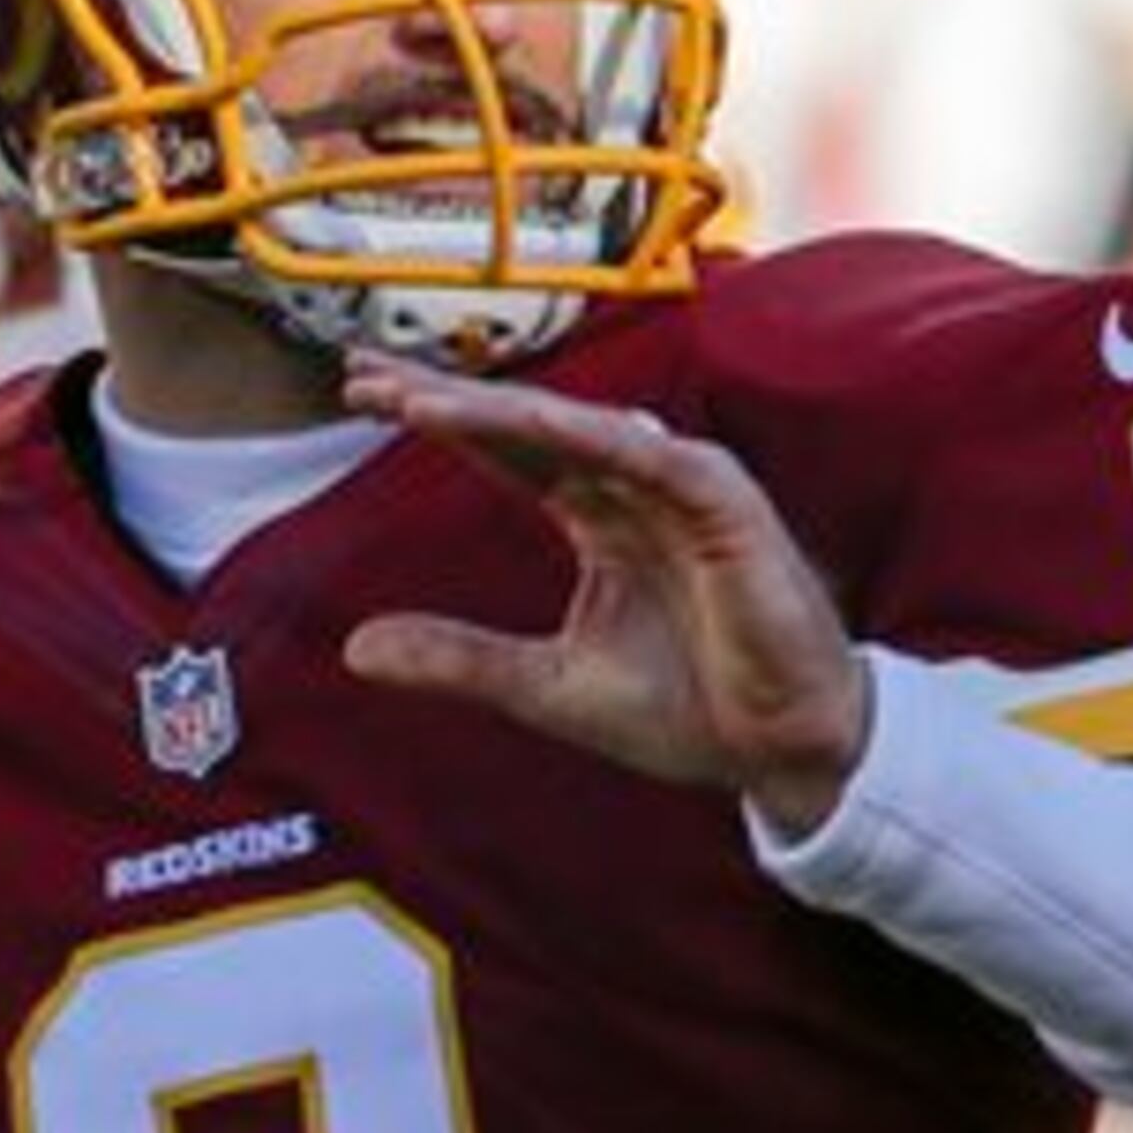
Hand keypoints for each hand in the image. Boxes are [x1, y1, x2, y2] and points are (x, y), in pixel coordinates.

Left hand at [341, 352, 872, 838]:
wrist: (779, 756)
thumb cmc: (687, 712)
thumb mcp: (547, 686)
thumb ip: (459, 659)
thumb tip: (354, 649)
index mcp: (598, 519)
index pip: (505, 451)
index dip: (439, 421)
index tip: (359, 396)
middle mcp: (634, 488)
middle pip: (527, 422)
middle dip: (445, 396)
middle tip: (363, 376)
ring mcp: (682, 488)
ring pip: (577, 428)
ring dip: (498, 409)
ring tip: (418, 401)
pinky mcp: (729, 505)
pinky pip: (653, 457)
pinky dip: (594, 436)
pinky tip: (534, 423)